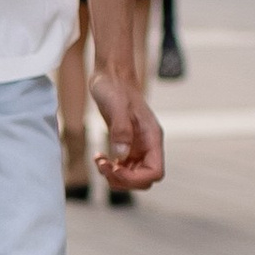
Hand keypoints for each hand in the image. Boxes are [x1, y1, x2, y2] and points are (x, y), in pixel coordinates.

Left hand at [90, 58, 165, 193]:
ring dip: (115, 176)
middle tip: (103, 166)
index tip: (115, 168)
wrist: (111, 75)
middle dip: (123, 179)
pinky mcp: (126, 144)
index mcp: (152, 137)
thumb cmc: (115, 87)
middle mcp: (148, 145)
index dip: (135, 178)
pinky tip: (99, 158)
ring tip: (99, 162)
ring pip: (133, 176)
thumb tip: (121, 156)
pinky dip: (111, 169)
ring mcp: (137, 146)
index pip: (155, 172)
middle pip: (144, 179)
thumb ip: (120, 130)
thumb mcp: (116, 106)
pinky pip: (123, 167)